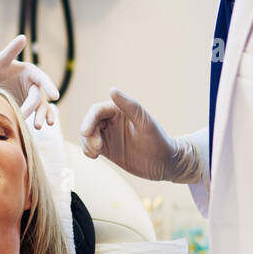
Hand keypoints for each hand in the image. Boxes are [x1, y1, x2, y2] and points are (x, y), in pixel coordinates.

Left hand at [0, 34, 58, 128]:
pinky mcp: (29, 108)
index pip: (42, 79)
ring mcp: (32, 97)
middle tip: (24, 116)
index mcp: (30, 71)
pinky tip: (47, 125)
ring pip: (42, 107)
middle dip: (34, 107)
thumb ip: (11, 50)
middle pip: (39, 96)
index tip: (54, 96)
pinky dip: (44, 118)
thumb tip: (23, 37)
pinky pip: (40, 113)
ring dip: (42, 116)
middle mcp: (33, 84)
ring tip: (37, 126)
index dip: (49, 86)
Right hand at [79, 87, 201, 182]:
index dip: (88, 120)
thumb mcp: (145, 123)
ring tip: (96, 154)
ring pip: (87, 135)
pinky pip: (91, 147)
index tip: (86, 133)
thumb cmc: (159, 141)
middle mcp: (112, 121)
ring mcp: (109, 135)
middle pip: (89, 123)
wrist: (166, 163)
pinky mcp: (107, 149)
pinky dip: (88, 150)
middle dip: (88, 135)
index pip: (97, 111)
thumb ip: (129, 106)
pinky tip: (94, 157)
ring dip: (86, 143)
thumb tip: (112, 89)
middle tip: (97, 149)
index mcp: (120, 110)